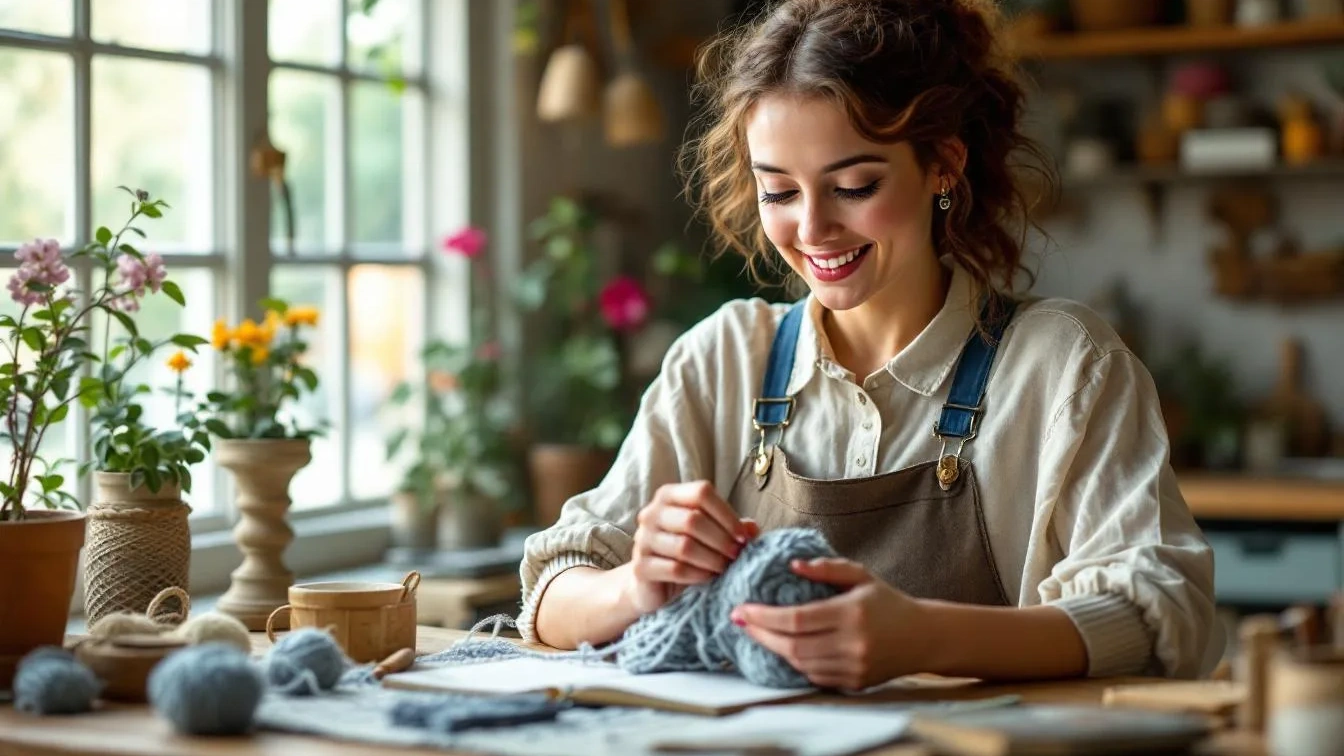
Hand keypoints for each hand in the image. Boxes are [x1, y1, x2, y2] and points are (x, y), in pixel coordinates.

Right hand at [621, 481, 758, 614]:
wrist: (654, 585)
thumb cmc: (686, 554)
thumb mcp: (710, 536)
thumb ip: (731, 529)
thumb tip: (752, 528)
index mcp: (669, 496)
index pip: (701, 492)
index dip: (726, 514)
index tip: (743, 536)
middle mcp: (651, 513)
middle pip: (693, 519)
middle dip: (721, 539)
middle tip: (737, 554)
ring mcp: (643, 539)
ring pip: (685, 546)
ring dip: (712, 559)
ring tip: (726, 567)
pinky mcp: (641, 567)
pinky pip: (675, 569)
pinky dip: (699, 574)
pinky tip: (710, 578)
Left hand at [730, 558, 929, 690]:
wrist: (923, 637)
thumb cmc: (888, 602)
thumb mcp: (861, 576)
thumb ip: (827, 569)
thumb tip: (793, 565)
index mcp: (851, 613)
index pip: (796, 619)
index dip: (764, 616)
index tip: (741, 609)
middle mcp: (852, 643)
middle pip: (792, 645)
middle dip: (761, 634)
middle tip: (740, 622)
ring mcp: (854, 666)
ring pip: (801, 663)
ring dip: (775, 649)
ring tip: (759, 632)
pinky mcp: (855, 682)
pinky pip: (815, 676)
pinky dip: (796, 663)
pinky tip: (786, 648)